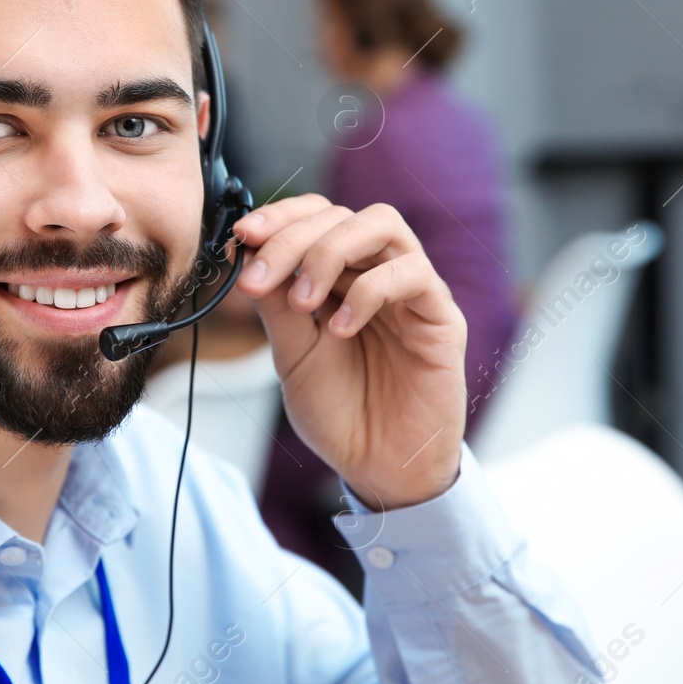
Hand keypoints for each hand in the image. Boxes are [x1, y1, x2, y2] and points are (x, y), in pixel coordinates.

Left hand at [231, 196, 466, 508]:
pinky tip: (341, 330)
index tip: (241, 238)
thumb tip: (247, 253)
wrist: (378, 467)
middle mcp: (377, 273)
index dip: (279, 217)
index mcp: (341, 277)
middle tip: (258, 280)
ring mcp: (411, 291)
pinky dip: (368, 291)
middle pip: (340, 216)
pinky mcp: (441, 317)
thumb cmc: (340, 412)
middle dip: (291, 239)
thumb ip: (277, 305)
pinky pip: (412, 274)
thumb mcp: (292, 355)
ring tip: (303, 301)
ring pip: (382, 225)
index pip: (315, 217)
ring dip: (330, 252)